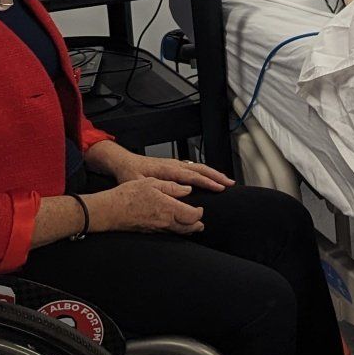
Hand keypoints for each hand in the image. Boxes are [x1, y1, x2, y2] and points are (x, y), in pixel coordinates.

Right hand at [88, 177, 205, 234]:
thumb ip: (172, 187)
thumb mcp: (152, 183)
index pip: (192, 215)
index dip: (199, 213)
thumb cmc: (128, 195)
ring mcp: (157, 228)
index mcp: (169, 208)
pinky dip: (175, 231)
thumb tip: (187, 189)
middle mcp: (165, 221)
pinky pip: (168, 233)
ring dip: (188, 230)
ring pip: (179, 233)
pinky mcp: (149, 232)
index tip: (200, 208)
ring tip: (192, 226)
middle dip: (197, 225)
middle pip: (188, 228)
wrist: (109, 210)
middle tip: (201, 222)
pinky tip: (174, 227)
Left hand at [108, 150, 232, 192]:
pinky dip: (205, 172)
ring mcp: (175, 164)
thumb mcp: (140, 182)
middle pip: (201, 169)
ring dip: (213, 174)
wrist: (123, 162)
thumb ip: (159, 187)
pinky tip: (210, 177)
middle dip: (217, 176)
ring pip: (199, 167)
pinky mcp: (174, 166)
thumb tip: (180, 192)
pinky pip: (194, 168)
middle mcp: (174, 164)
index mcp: (168, 169)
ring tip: (225, 181)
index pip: (192, 176)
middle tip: (230, 183)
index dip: (207, 181)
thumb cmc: (130, 173)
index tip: (219, 187)